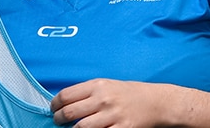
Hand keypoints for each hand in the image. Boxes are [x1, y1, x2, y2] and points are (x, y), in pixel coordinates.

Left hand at [50, 78, 173, 126]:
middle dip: (59, 119)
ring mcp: (112, 115)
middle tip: (57, 121)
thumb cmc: (128, 93)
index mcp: (97, 86)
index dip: (55, 104)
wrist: (156, 102)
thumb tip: (65, 102)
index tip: (53, 108)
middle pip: (70, 112)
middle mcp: (103, 99)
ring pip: (81, 127)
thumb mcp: (106, 85)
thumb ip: (87, 92)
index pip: (66, 95)